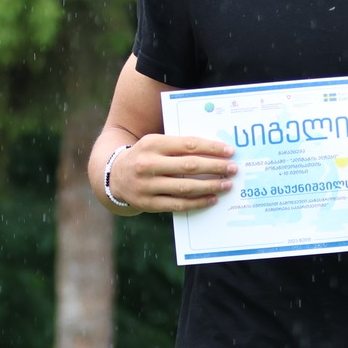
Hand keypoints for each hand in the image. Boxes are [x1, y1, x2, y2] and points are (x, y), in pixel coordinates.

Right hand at [109, 134, 235, 212]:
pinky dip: (198, 202)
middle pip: (189, 166)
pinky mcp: (148, 203)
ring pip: (185, 187)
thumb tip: (215, 150)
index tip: (229, 151)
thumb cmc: (145, 156)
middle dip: (215, 167)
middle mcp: (148, 164)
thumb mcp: (156, 143)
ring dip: (210, 186)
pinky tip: (212, 199)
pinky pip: (178, 204)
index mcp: (152, 143)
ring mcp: (147, 185)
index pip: (188, 144)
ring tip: (226, 185)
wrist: (114, 176)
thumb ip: (179, 145)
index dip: (211, 148)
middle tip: (233, 169)